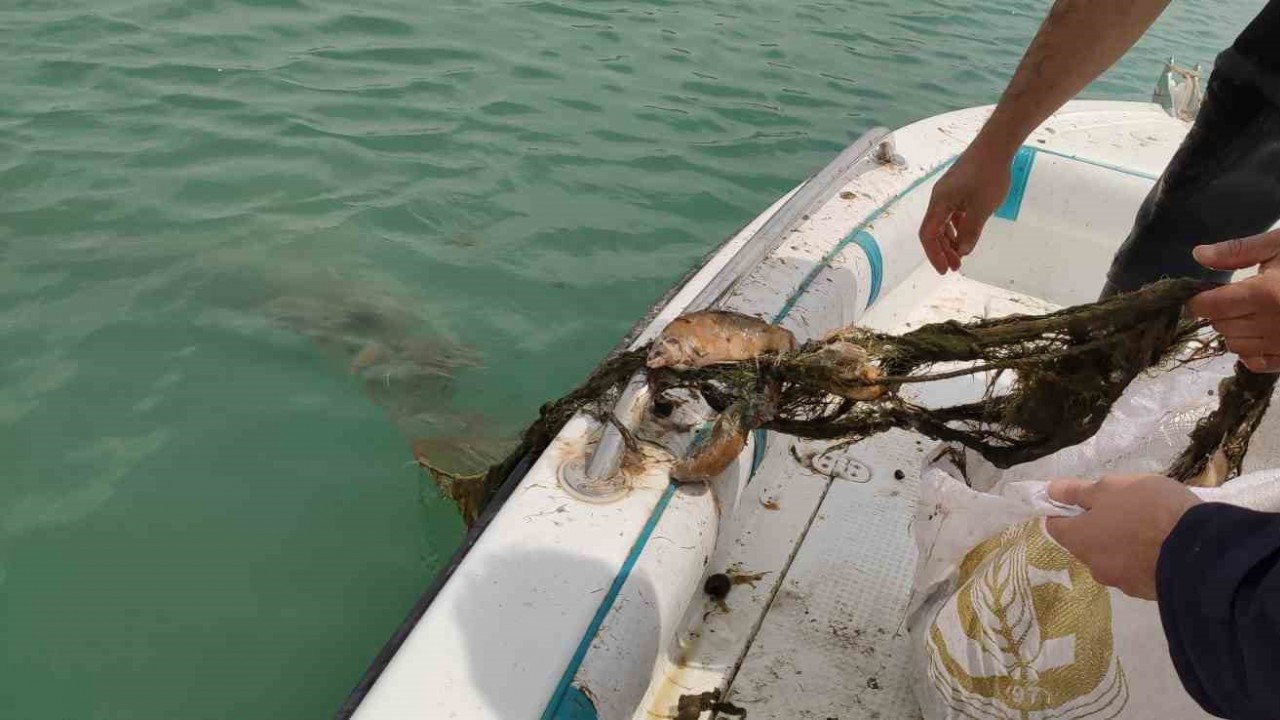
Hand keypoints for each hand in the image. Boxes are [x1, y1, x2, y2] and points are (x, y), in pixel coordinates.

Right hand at [918, 144, 1011, 273]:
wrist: (996, 145)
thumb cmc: (988, 175)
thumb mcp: (981, 208)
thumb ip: (970, 231)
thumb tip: (962, 251)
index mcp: (939, 203)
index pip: (928, 235)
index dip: (934, 254)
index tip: (945, 270)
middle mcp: (939, 199)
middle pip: (934, 230)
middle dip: (943, 251)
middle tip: (956, 267)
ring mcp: (949, 193)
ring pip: (944, 223)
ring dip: (951, 240)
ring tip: (962, 254)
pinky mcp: (958, 188)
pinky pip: (953, 214)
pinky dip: (957, 227)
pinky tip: (968, 234)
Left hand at [1045, 474, 1200, 599]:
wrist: (1198, 550)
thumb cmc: (1149, 510)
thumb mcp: (1111, 487)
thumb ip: (1078, 491)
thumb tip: (1050, 492)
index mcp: (1079, 540)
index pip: (1056, 526)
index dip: (1065, 511)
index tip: (1084, 500)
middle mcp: (1094, 566)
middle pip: (1086, 543)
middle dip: (1098, 527)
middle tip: (1125, 508)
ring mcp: (1121, 583)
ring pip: (1112, 558)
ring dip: (1122, 545)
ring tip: (1149, 527)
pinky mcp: (1147, 592)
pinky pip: (1137, 571)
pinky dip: (1143, 559)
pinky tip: (1162, 546)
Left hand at [1188, 229, 1279, 371]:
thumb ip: (1239, 251)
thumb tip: (1198, 255)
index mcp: (1265, 294)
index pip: (1210, 306)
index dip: (1199, 300)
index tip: (1202, 293)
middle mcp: (1272, 324)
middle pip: (1221, 326)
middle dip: (1219, 312)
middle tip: (1233, 298)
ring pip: (1235, 346)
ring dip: (1234, 331)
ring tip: (1251, 313)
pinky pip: (1258, 363)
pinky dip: (1251, 351)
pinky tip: (1262, 333)